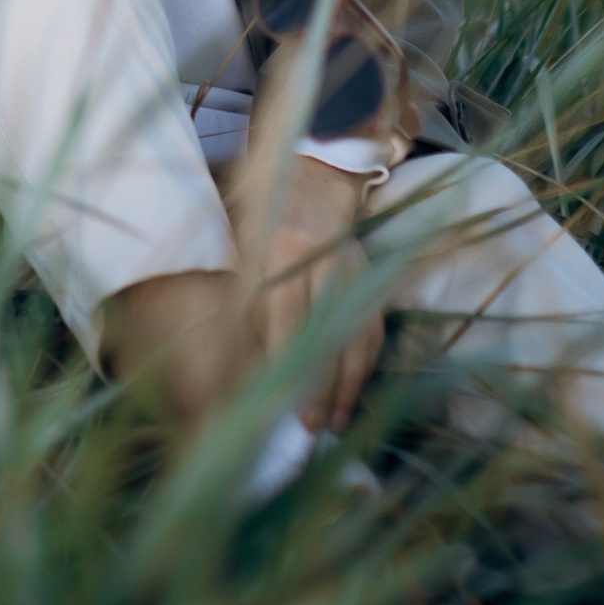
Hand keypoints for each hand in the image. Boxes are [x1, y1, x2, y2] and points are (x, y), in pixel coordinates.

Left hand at [250, 157, 382, 430]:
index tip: (268, 405)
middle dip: (316, 385)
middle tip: (309, 428)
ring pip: (354, 336)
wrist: (310, 176)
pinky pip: (372, 327)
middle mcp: (318, 261)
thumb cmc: (259, 220)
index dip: (281, 365)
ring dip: (345, 383)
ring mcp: (350, 269)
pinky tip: (352, 392)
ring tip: (333, 421)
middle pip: (322, 334)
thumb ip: (241, 300)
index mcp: (277, 251)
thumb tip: (231, 362)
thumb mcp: (240, 250)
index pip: (282, 319)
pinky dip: (363, 364)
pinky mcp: (369, 275)